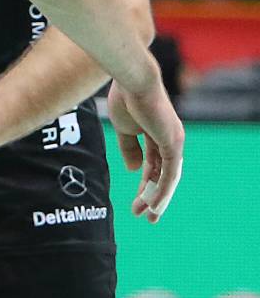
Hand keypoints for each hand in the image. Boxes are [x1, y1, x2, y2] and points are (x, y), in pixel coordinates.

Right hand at [108, 69, 182, 221]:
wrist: (132, 81)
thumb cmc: (125, 98)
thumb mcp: (124, 129)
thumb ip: (129, 149)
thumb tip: (133, 170)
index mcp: (158, 135)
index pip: (154, 165)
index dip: (145, 183)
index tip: (136, 201)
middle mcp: (170, 139)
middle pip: (163, 175)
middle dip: (153, 196)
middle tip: (145, 215)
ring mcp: (173, 142)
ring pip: (168, 177)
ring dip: (158, 198)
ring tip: (148, 215)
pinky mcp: (172, 143)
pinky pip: (169, 173)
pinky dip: (162, 190)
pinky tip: (153, 203)